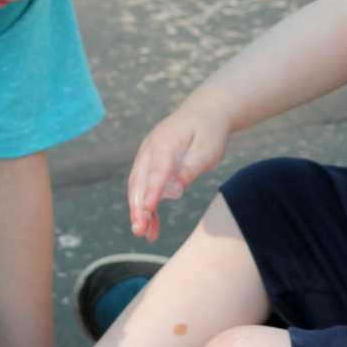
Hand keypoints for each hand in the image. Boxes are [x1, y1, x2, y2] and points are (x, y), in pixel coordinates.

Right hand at [127, 102, 232, 240]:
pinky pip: (144, 188)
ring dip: (140, 211)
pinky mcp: (149, 165)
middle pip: (139, 181)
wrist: (204, 112)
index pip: (158, 169)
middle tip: (139, 231)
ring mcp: (147, 156)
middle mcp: (150, 149)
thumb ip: (190, 169)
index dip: (152, 190)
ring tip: (145, 234)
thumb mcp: (207, 150)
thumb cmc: (208, 131)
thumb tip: (174, 192)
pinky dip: (147, 207)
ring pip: (138, 187)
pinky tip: (152, 227)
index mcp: (166, 142)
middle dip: (137, 207)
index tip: (148, 209)